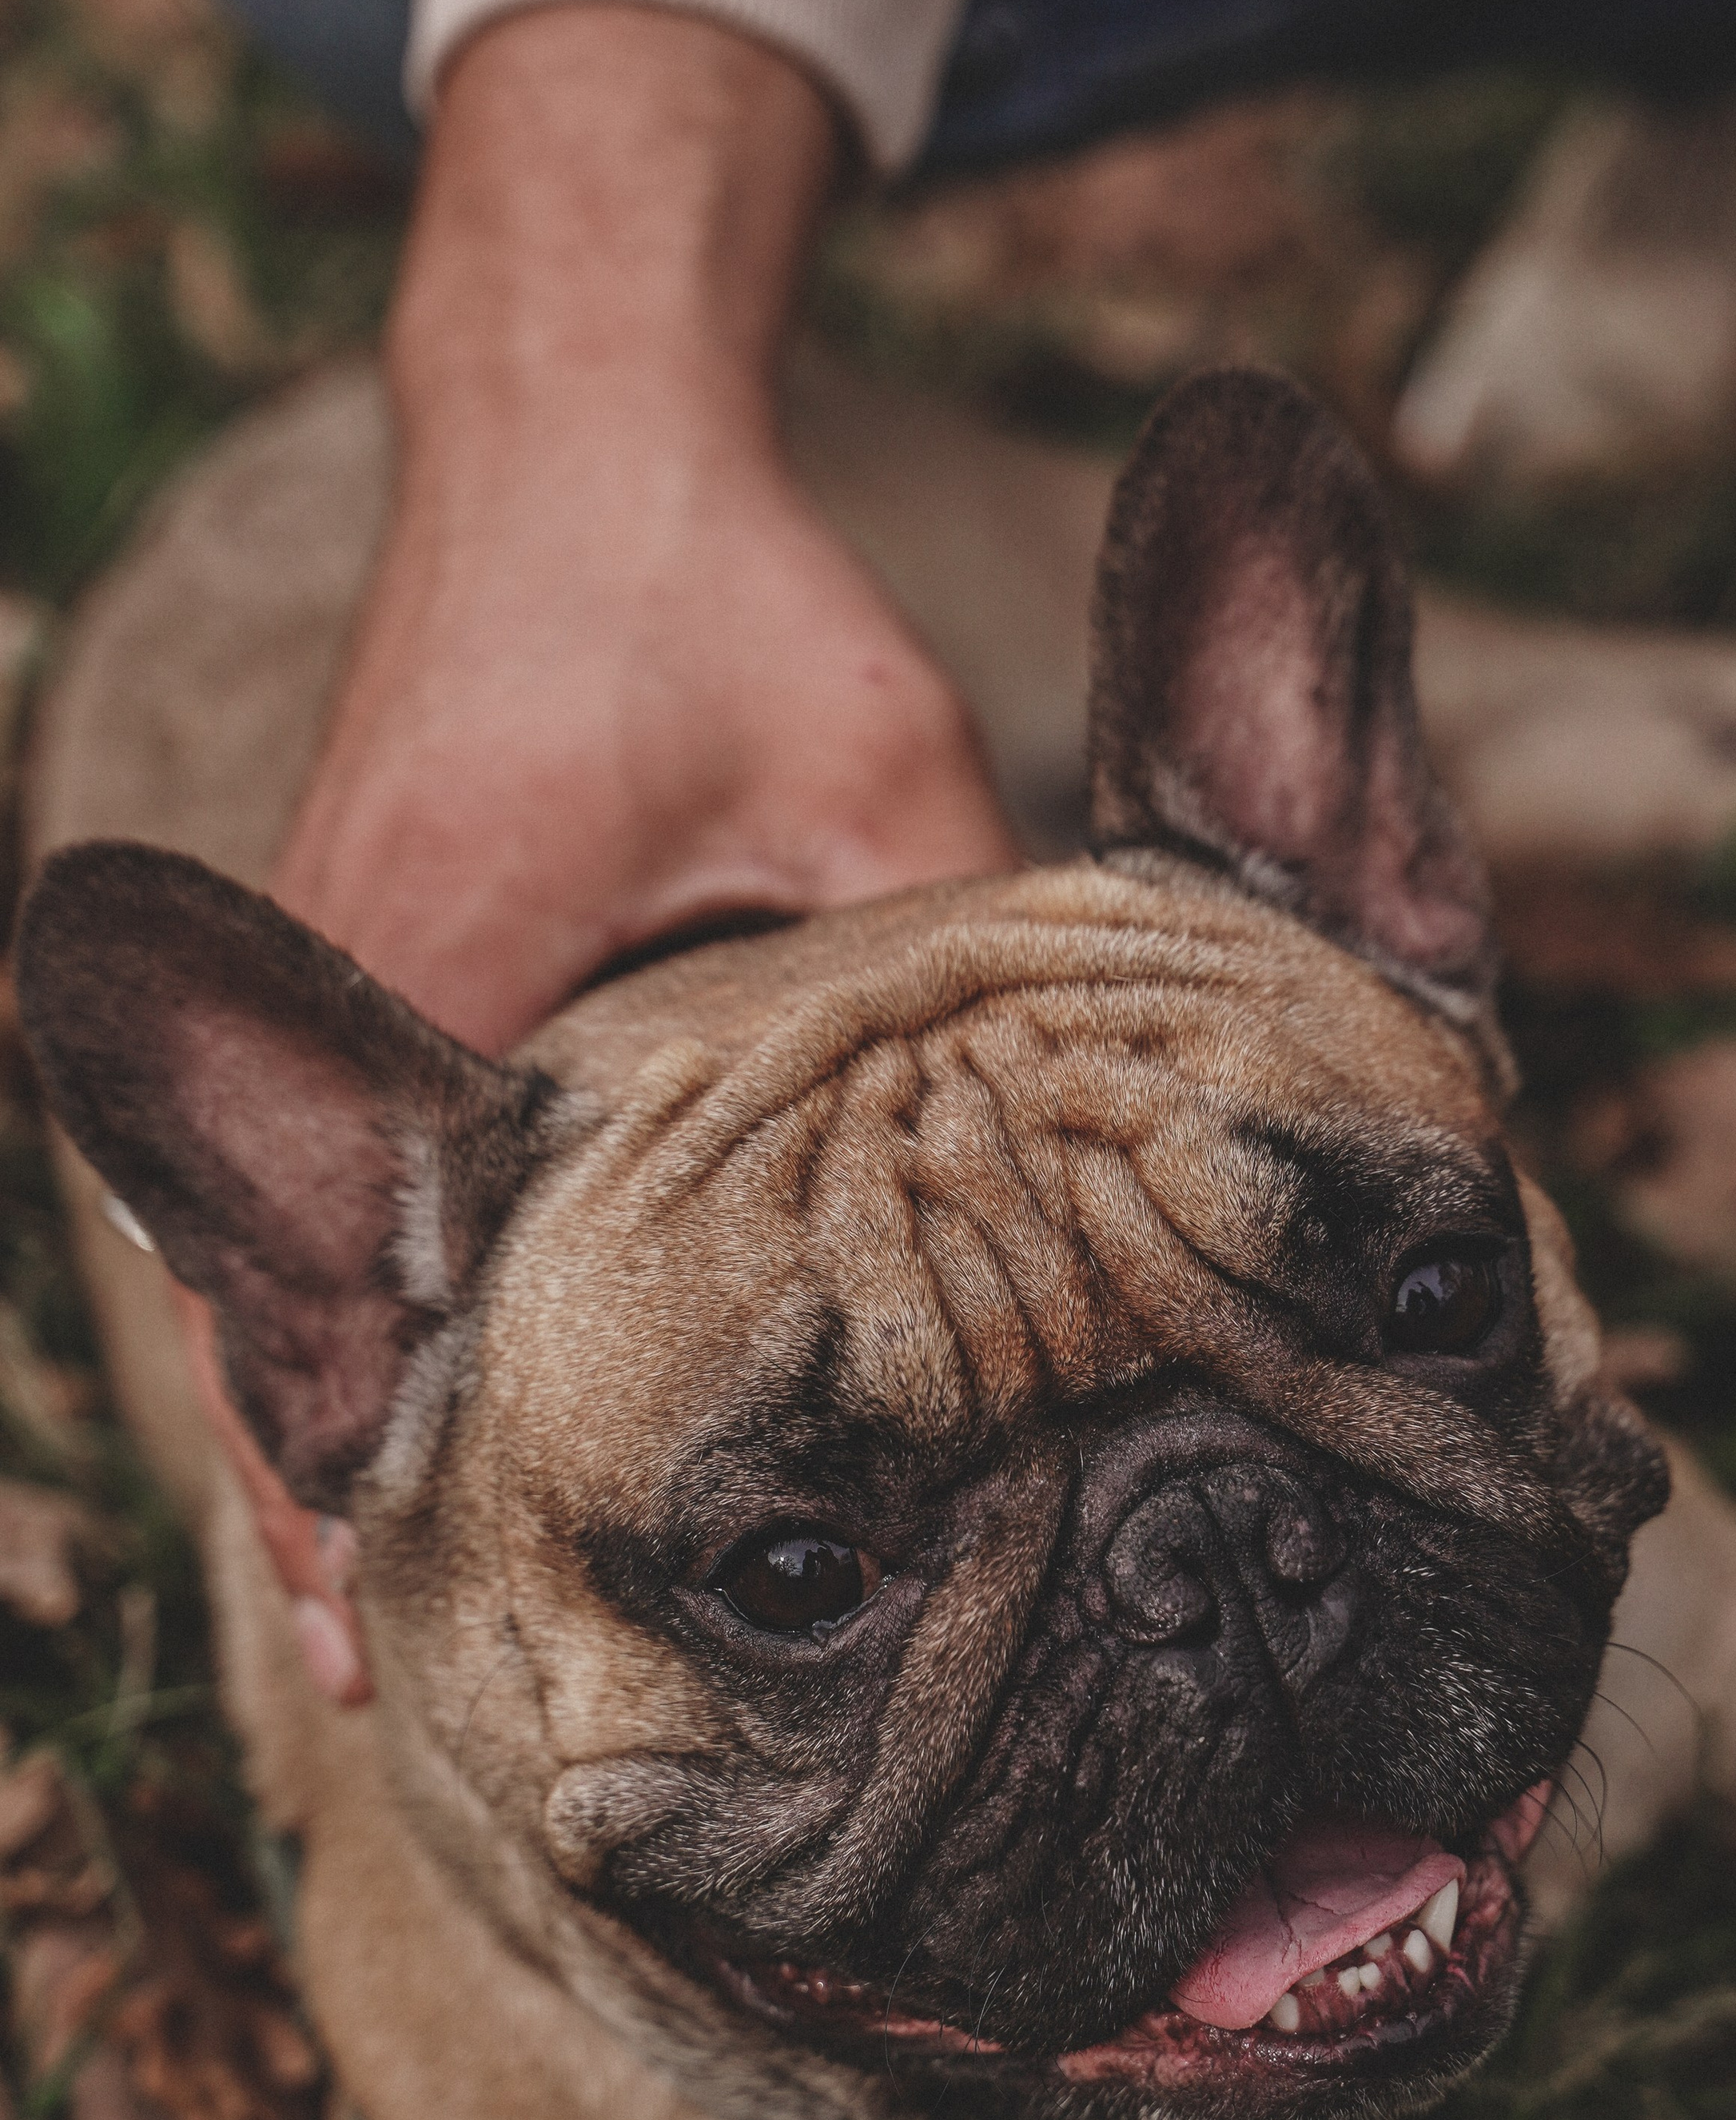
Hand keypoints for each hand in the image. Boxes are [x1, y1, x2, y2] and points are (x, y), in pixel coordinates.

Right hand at [229, 4, 1022, 1698]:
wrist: (572, 436)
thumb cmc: (710, 591)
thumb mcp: (864, 765)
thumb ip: (935, 949)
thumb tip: (1058, 1143)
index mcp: (444, 957)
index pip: (358, 1262)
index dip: (354, 1470)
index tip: (379, 1643)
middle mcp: (367, 985)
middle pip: (293, 1288)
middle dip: (339, 1486)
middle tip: (388, 1683)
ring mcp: (362, 974)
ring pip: (302, 1242)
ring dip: (347, 1404)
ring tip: (393, 1600)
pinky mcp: (393, 954)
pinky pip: (363, 1163)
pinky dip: (378, 1285)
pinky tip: (439, 1388)